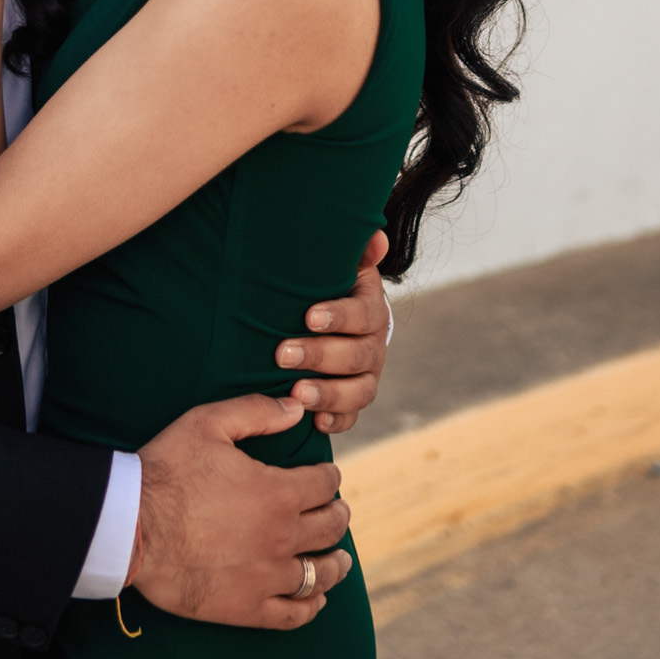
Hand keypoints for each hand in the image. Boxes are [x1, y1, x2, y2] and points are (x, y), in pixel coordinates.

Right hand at [129, 394, 352, 630]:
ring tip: (339, 559)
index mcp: (279, 492)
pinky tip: (315, 599)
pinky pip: (295, 614)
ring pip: (320, 574)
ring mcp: (267, 577)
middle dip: (337, 514)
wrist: (130, 528)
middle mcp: (282, 537)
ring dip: (335, 563)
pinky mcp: (247, 608)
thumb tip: (296, 408)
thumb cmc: (167, 471)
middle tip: (336, 511)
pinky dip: (312, 606)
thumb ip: (257, 412)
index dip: (329, 477)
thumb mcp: (208, 423)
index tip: (326, 477)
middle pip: (330, 527)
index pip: (325, 484)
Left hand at [276, 228, 391, 433]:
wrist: (333, 319)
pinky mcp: (354, 401)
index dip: (339, 316)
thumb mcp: (340, 266)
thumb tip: (376, 235)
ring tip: (297, 393)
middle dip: (319, 356)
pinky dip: (336, 421)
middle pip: (357, 355)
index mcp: (371, 309)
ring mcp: (367, 376)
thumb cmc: (327, 288)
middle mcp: (374, 346)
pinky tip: (316, 423)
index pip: (363, 314)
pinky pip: (351, 417)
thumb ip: (355, 251)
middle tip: (283, 354)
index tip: (309, 316)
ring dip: (328, 394)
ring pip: (358, 391)